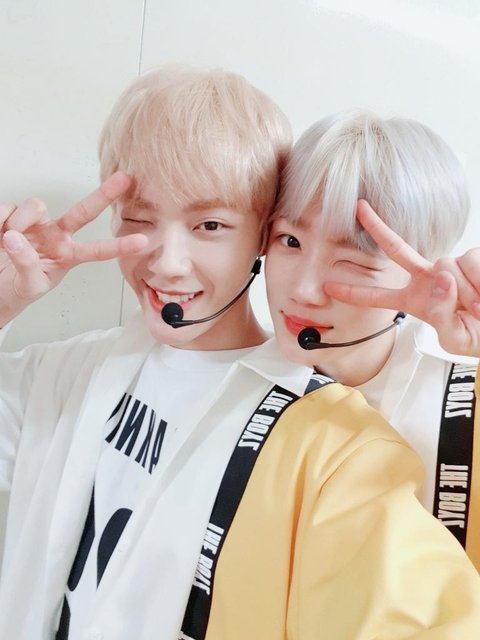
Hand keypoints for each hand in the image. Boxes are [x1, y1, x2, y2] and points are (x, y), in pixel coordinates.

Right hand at [0, 172, 146, 325]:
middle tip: (125, 178)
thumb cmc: (18, 289)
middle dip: (104, 194)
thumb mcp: (29, 286)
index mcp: (67, 255)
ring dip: (21, 221)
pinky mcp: (12, 216)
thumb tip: (15, 238)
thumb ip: (27, 264)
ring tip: (7, 239)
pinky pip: (8, 208)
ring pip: (36, 206)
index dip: (119, 246)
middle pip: (83, 211)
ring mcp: (36, 224)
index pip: (97, 250)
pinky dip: (0, 219)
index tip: (143, 241)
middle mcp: (56, 235)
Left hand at [324, 200, 479, 356]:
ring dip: (466, 291)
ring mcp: (448, 267)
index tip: (330, 286)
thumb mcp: (456, 339)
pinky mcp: (471, 258)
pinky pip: (470, 262)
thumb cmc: (478, 337)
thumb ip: (442, 315)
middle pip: (396, 249)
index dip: (354, 293)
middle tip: (359, 207)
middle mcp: (427, 279)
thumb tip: (441, 280)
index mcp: (414, 300)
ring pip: (446, 265)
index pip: (377, 297)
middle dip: (377, 227)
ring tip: (477, 306)